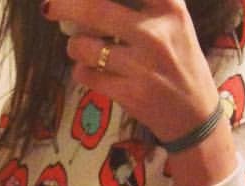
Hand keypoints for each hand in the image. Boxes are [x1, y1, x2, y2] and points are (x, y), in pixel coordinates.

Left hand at [46, 0, 219, 143]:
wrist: (194, 116)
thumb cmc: (179, 62)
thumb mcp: (174, 23)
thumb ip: (144, 5)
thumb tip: (90, 2)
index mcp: (169, 8)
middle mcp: (155, 32)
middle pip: (95, 8)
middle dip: (64, 5)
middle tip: (50, 7)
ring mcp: (141, 65)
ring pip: (85, 46)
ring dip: (75, 46)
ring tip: (81, 47)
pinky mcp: (129, 93)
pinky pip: (87, 75)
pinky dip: (82, 71)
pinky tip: (90, 70)